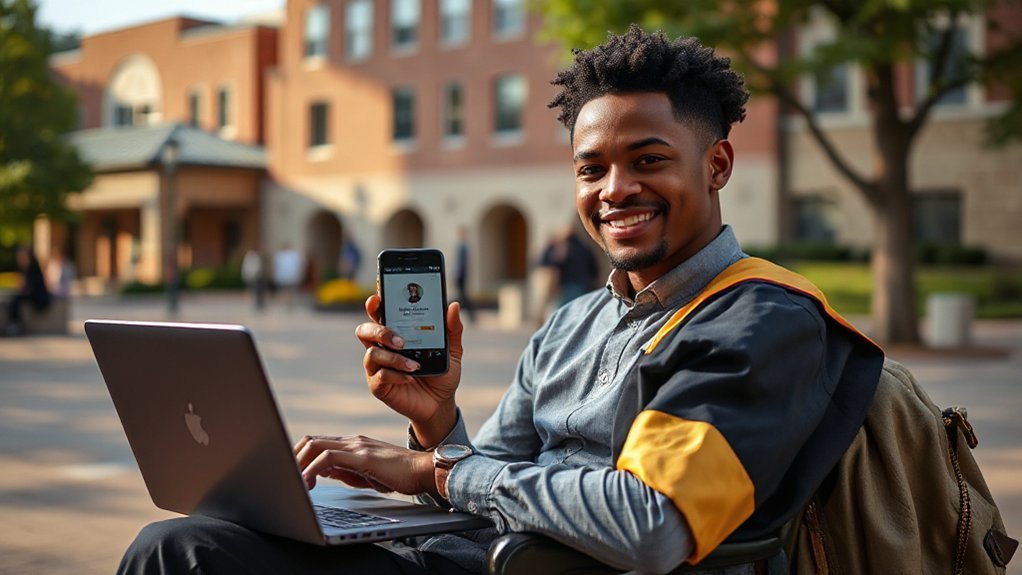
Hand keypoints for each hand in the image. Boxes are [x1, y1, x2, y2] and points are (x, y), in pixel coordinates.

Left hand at [294, 434, 435, 495]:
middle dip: (292, 459)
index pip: (317, 443)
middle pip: (310, 441)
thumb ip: (344, 470)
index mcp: (352, 444)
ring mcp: (357, 446)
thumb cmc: (400, 474)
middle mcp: (352, 441)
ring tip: (292, 484)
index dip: (298, 456)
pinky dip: (311, 469)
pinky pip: (328, 458)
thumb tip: (322, 471)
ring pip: (315, 445)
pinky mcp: (362, 456)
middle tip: (285, 479)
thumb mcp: (366, 473)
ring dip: (298, 463)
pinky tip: (307, 483)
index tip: (289, 473)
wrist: (425, 471)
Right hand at [355, 295, 463, 446]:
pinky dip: (396, 375)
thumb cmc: (441, 372)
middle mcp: (382, 347)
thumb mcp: (452, 350)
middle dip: (379, 331)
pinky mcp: (379, 385)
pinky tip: (410, 377)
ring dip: (393, 358)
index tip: (378, 298)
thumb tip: (453, 305)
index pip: (378, 313)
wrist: (440, 402)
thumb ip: (453, 329)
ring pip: (371, 353)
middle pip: (365, 330)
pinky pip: (380, 376)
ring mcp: (377, 367)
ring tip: (414, 364)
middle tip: (401, 340)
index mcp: (395, 333)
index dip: (374, 304)